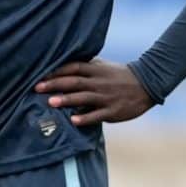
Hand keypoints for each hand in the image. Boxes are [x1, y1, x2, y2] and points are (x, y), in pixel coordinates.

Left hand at [35, 58, 153, 127]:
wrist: (147, 84)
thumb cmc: (120, 76)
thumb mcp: (104, 67)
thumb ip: (86, 67)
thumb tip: (64, 66)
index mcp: (96, 70)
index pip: (73, 68)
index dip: (57, 71)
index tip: (40, 74)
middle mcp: (99, 82)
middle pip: (74, 82)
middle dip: (55, 84)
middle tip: (37, 87)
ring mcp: (106, 97)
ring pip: (84, 98)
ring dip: (67, 100)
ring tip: (50, 102)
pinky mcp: (113, 110)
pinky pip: (97, 115)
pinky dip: (85, 117)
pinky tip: (73, 120)